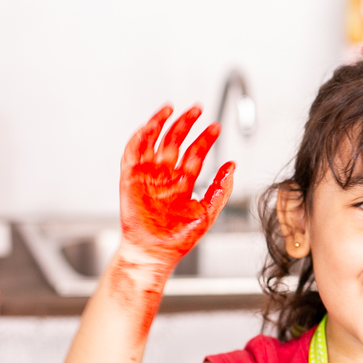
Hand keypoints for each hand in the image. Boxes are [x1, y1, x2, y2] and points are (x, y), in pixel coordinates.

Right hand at [119, 105, 233, 271]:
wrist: (155, 253)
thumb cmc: (178, 239)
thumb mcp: (207, 212)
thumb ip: (221, 189)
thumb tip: (232, 167)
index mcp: (183, 182)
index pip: (195, 153)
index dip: (205, 139)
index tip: (216, 127)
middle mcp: (165, 175)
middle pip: (175, 142)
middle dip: (186, 124)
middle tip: (197, 109)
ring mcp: (148, 175)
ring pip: (154, 141)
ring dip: (161, 123)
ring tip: (172, 109)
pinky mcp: (130, 178)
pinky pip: (133, 152)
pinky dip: (140, 137)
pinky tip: (151, 125)